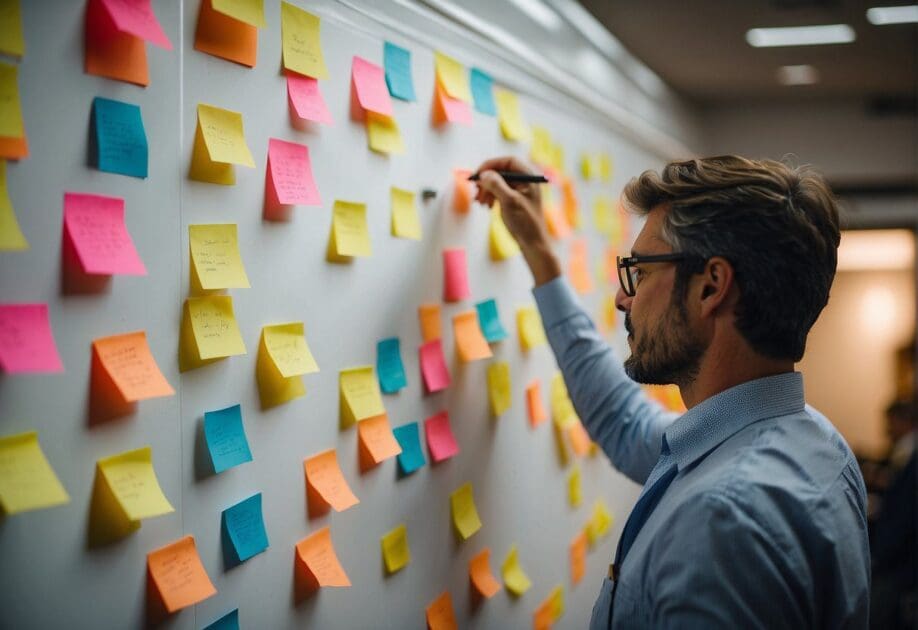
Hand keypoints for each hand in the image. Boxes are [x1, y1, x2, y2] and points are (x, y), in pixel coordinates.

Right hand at [473, 156, 560, 285]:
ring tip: (480, 202)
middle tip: (476, 191)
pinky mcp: (515, 201)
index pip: (508, 162)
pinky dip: (491, 197)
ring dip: (486, 190)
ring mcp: (520, 192)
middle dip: (487, 180)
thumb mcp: (509, 201)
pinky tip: (487, 206)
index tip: (478, 174)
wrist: (533, 245)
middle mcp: (525, 182)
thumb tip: (484, 173)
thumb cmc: (525, 223)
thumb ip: (497, 184)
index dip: (491, 165)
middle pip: (501, 172)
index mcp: (528, 178)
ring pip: (498, 183)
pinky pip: (499, 193)